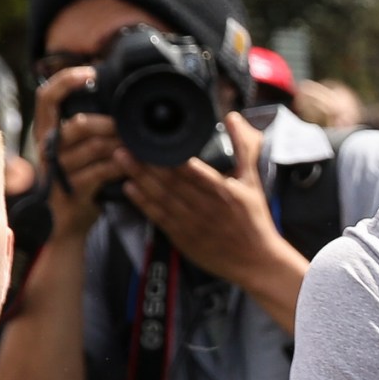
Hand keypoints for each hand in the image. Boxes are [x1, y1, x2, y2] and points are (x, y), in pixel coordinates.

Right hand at [32, 67, 124, 243]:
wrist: (67, 223)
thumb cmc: (78, 180)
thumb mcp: (78, 150)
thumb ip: (88, 129)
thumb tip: (116, 103)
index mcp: (46, 131)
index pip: (47, 97)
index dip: (66, 81)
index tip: (91, 71)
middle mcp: (47, 147)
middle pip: (79, 125)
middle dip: (111, 124)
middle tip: (133, 127)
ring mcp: (58, 170)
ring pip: (95, 147)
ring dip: (122, 144)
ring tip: (141, 145)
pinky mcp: (72, 189)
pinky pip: (101, 171)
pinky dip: (123, 165)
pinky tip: (135, 164)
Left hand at [117, 113, 308, 328]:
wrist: (257, 262)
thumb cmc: (255, 220)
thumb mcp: (253, 181)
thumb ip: (243, 148)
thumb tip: (233, 117)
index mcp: (223, 191)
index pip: (191, 168)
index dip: (169, 152)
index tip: (151, 135)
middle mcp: (206, 207)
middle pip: (170, 180)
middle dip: (145, 161)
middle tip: (123, 141)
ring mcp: (193, 223)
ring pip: (161, 196)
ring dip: (139, 177)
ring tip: (121, 159)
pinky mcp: (184, 238)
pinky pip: (159, 217)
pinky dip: (143, 203)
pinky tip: (129, 188)